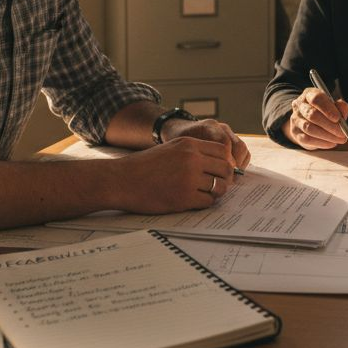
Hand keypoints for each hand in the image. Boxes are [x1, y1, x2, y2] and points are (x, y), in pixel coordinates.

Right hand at [114, 137, 237, 212]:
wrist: (121, 180)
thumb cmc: (144, 166)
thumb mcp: (170, 149)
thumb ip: (192, 152)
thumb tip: (217, 163)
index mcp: (189, 145)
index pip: (222, 151)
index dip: (224, 161)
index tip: (220, 170)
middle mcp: (192, 159)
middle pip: (226, 169)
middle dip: (225, 178)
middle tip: (217, 185)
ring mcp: (189, 179)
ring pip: (220, 187)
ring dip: (216, 192)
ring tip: (205, 194)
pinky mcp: (184, 198)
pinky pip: (208, 201)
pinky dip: (204, 203)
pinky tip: (193, 201)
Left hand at [160, 117, 250, 170]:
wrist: (179, 130)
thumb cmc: (177, 141)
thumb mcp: (180, 148)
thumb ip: (191, 157)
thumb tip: (205, 176)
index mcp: (208, 127)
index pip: (224, 143)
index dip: (225, 160)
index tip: (219, 174)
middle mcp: (221, 128)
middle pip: (238, 146)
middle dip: (235, 165)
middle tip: (227, 180)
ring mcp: (228, 133)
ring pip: (242, 149)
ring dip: (239, 166)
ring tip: (229, 178)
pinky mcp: (232, 140)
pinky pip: (242, 152)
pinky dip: (240, 164)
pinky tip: (229, 174)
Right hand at [283, 87, 347, 149]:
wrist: (310, 122)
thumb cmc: (325, 112)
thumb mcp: (334, 106)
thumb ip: (341, 107)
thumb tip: (344, 111)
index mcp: (309, 94)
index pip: (316, 98)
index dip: (327, 109)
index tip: (338, 118)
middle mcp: (300, 105)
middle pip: (312, 115)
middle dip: (330, 125)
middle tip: (342, 133)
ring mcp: (296, 119)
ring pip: (309, 128)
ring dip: (327, 135)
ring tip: (339, 139)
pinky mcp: (295, 133)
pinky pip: (307, 139)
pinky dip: (322, 142)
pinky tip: (331, 143)